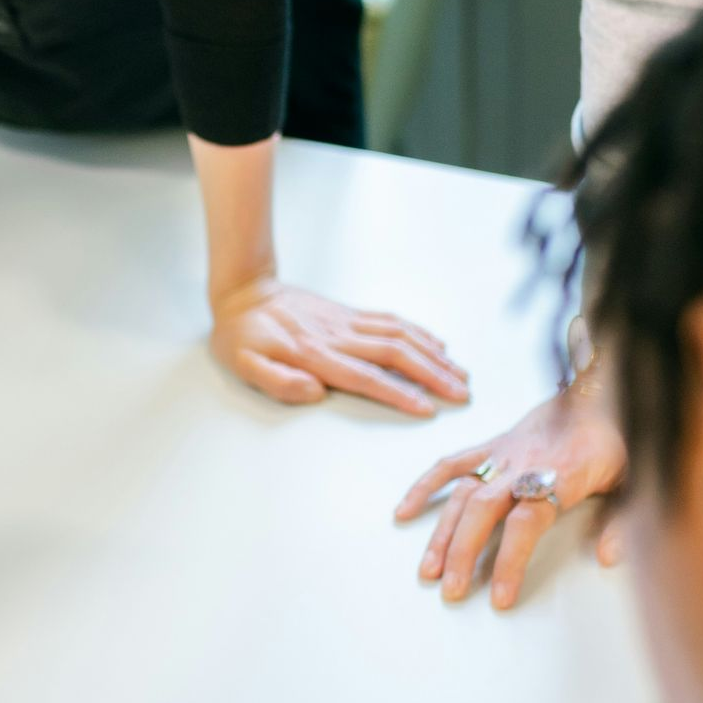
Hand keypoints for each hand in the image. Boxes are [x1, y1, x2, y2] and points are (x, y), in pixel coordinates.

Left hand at [211, 278, 470, 414]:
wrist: (243, 293)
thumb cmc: (240, 337)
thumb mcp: (244, 366)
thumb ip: (278, 381)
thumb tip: (315, 392)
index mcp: (314, 355)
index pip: (366, 377)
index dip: (399, 394)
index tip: (427, 409)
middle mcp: (337, 336)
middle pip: (395, 355)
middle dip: (433, 375)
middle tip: (462, 394)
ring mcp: (347, 322)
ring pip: (400, 336)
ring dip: (433, 355)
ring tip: (461, 374)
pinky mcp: (349, 314)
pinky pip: (391, 321)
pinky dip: (419, 332)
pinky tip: (437, 345)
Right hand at [394, 375, 627, 606]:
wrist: (602, 388)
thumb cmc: (618, 438)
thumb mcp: (635, 478)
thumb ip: (622, 520)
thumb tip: (609, 558)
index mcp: (561, 475)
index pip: (526, 522)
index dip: (510, 560)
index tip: (499, 597)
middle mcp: (524, 465)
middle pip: (484, 510)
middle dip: (463, 552)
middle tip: (452, 590)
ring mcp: (503, 454)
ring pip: (463, 493)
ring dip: (443, 532)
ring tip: (428, 570)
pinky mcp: (492, 446)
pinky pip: (452, 464)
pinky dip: (426, 486)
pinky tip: (405, 511)